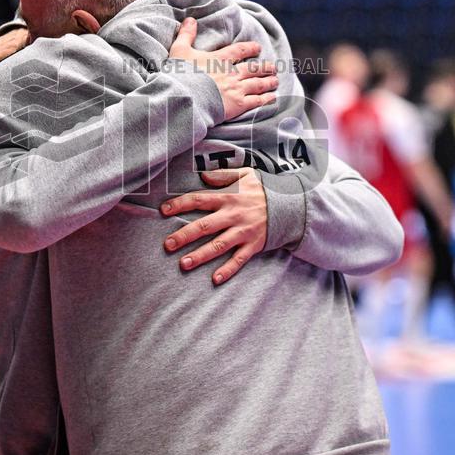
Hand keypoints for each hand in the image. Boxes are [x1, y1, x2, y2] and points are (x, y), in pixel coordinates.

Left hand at [161, 168, 267, 284]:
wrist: (291, 204)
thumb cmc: (263, 189)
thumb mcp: (246, 174)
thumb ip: (223, 175)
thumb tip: (203, 176)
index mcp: (228, 197)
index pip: (199, 200)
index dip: (180, 204)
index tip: (163, 210)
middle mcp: (233, 215)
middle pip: (204, 226)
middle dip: (184, 235)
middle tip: (167, 244)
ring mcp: (243, 232)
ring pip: (219, 245)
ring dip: (201, 255)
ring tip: (184, 264)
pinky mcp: (253, 245)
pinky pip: (239, 260)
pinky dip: (228, 270)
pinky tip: (214, 279)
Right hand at [168, 17, 277, 120]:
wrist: (184, 97)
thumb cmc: (180, 75)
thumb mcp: (179, 51)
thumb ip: (186, 35)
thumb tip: (190, 20)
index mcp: (219, 59)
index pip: (239, 51)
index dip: (249, 48)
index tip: (257, 47)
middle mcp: (232, 73)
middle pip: (253, 69)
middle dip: (264, 67)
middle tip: (273, 67)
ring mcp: (237, 89)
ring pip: (258, 84)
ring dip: (268, 82)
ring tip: (275, 80)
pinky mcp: (238, 105)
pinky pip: (256, 101)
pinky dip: (266, 99)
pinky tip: (272, 97)